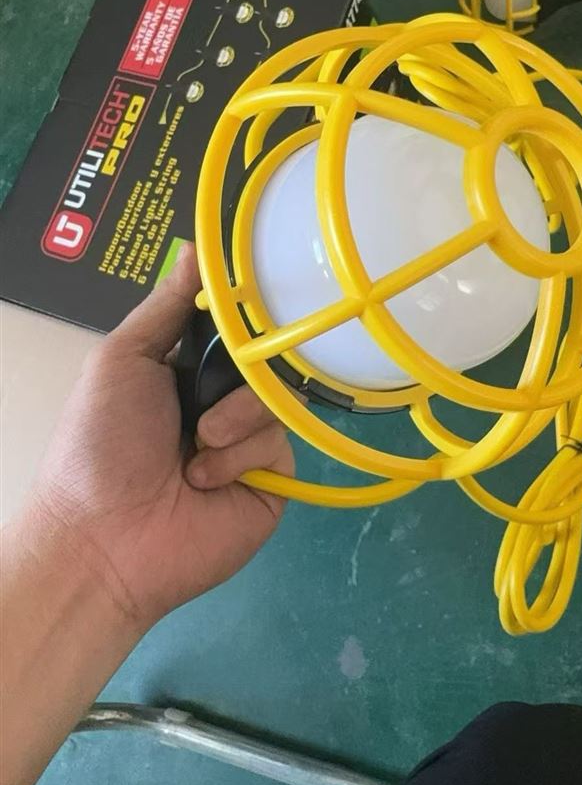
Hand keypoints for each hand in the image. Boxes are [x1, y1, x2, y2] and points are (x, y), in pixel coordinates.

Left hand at [31, 244, 293, 634]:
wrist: (103, 537)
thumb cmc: (100, 443)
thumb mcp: (122, 360)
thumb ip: (166, 306)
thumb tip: (197, 247)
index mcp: (185, 370)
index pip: (233, 328)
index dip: (242, 315)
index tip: (256, 294)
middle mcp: (221, 402)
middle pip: (262, 359)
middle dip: (237, 369)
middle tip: (207, 386)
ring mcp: (247, 442)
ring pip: (274, 399)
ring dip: (231, 418)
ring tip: (195, 447)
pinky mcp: (270, 480)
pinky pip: (278, 443)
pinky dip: (239, 456)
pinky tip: (204, 478)